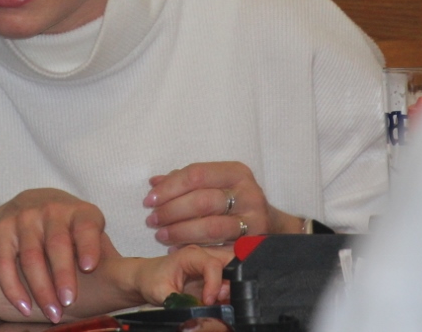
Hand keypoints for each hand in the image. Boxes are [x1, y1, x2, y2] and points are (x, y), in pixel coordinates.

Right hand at [0, 188, 107, 319]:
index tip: (89, 266)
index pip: (86, 227)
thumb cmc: (70, 228)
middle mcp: (53, 209)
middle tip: (69, 303)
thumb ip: (104, 253)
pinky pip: (3, 261)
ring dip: (40, 288)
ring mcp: (26, 217)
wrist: (32, 201)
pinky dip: (12, 287)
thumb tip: (135, 286)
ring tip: (52, 313)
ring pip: (31, 256)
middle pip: (57, 244)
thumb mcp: (90, 231)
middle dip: (63, 275)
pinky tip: (23, 307)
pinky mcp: (3, 227)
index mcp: (81, 212)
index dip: (88, 245)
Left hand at [134, 244, 230, 306]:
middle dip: (232, 281)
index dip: (215, 284)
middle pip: (231, 261)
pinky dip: (228, 294)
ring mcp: (210, 265)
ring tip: (218, 303)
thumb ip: (178, 302)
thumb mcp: (160, 292)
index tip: (209, 301)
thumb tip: (192, 314)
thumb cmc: (150, 279)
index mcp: (191, 255)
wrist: (145, 278)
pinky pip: (228, 282)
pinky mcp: (213, 276)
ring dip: (231, 288)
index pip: (213, 264)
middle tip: (221, 299)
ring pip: (233, 271)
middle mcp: (205, 256)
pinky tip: (218, 304)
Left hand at [143, 161, 300, 245]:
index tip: (149, 199)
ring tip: (161, 235)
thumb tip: (154, 183)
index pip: (197, 174)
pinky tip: (177, 250)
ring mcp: (253, 219)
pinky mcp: (253, 243)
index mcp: (236, 172)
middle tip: (152, 220)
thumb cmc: (234, 199)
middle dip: (172, 211)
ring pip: (211, 227)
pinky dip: (195, 249)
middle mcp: (248, 193)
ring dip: (180, 232)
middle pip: (202, 201)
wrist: (272, 224)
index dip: (170, 187)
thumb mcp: (216, 182)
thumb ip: (186, 180)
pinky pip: (219, 248)